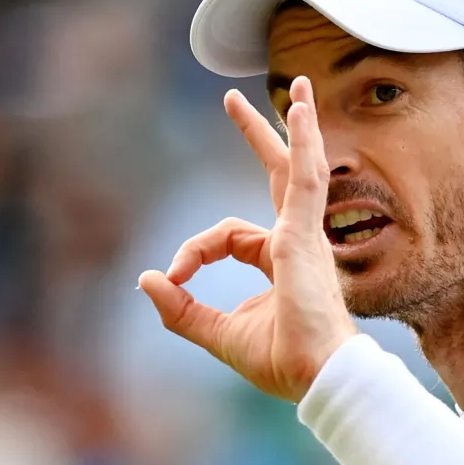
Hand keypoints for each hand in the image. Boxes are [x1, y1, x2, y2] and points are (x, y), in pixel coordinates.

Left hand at [138, 77, 356, 402]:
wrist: (317, 376)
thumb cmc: (283, 360)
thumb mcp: (217, 333)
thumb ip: (181, 309)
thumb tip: (146, 279)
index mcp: (279, 259)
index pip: (227, 236)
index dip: (191, 253)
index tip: (171, 279)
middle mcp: (296, 240)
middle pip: (278, 176)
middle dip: (260, 137)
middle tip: (234, 101)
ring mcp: (304, 234)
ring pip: (298, 167)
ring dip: (296, 126)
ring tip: (301, 89)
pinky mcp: (305, 234)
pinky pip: (306, 179)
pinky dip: (304, 143)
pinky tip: (300, 112)